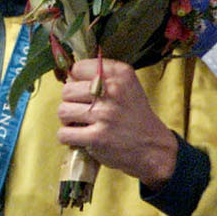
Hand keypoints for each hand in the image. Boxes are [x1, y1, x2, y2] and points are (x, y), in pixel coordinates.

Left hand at [56, 58, 178, 185]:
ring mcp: (104, 115)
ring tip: (81, 124)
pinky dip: (67, 137)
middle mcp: (113, 91)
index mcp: (120, 74)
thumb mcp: (127, 86)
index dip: (76, 81)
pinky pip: (64, 133)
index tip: (83, 91)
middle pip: (67, 90)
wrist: (153, 148)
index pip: (78, 68)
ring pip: (63, 111)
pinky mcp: (97, 137)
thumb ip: (101, 77)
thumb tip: (67, 77)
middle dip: (70, 102)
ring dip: (68, 120)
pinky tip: (79, 137)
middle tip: (83, 110)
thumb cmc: (134, 116)